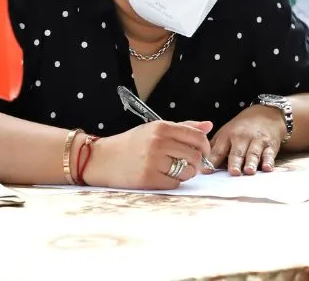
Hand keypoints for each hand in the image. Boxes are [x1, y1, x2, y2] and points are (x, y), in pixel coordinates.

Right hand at [86, 120, 212, 189]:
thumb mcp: (154, 129)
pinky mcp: (147, 178)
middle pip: (195, 156)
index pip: (197, 136)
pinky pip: (174, 183)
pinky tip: (163, 177)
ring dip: (185, 174)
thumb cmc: (131, 144)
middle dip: (196, 163)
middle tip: (189, 165)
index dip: (205, 147)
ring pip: (187, 171)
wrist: (100, 159)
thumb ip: (183, 127)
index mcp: (162, 127)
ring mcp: (152, 161)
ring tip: (174, 170)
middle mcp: (158, 142)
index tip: (204, 153)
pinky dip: (173, 182)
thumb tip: (209, 126)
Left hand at [208, 105, 285, 175]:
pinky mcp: (270, 145)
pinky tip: (267, 168)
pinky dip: (269, 161)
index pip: (218, 150)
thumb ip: (214, 148)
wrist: (265, 114)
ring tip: (249, 171)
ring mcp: (257, 141)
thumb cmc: (241, 128)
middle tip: (233, 172)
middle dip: (235, 162)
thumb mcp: (225, 132)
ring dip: (251, 162)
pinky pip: (269, 154)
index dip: (212, 160)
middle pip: (237, 152)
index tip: (206, 171)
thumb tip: (200, 165)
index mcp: (227, 136)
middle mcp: (242, 138)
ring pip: (253, 153)